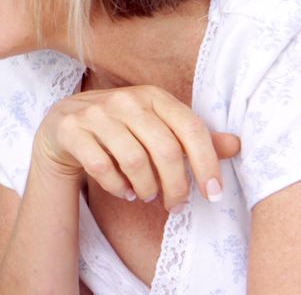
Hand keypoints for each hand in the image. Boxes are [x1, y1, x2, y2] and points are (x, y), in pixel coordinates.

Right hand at [33, 85, 241, 210]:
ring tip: (147, 196)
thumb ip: (193, 137)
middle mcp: (125, 100)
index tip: (213, 193)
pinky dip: (117, 186)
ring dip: (146, 188)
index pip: (191, 128)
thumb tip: (237, 144)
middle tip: (175, 204)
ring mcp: (95, 113)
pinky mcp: (71, 130)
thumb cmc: (120, 130)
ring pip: (133, 160)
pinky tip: (124, 192)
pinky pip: (101, 167)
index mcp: (153, 95)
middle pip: (165, 149)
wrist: (63, 127)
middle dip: (176, 185)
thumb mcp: (157, 128)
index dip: (207, 164)